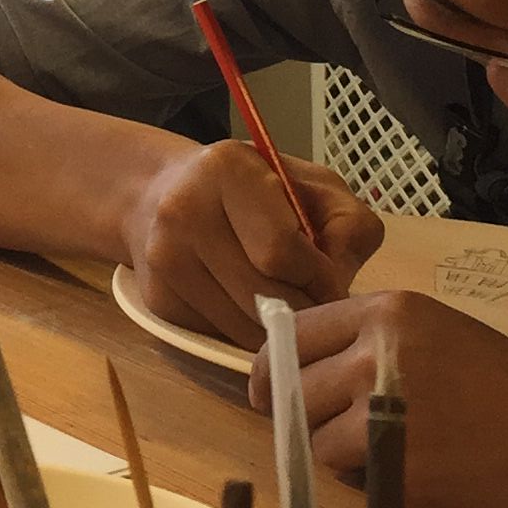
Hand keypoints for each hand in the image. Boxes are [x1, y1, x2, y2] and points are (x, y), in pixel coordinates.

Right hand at [128, 144, 382, 343]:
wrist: (166, 194)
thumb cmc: (256, 190)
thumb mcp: (315, 186)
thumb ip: (348, 225)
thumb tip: (338, 285)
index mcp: (227, 170)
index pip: (280, 251)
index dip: (319, 277)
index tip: (332, 280)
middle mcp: (184, 212)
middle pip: (262, 295)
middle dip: (304, 310)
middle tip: (317, 302)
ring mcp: (165, 260)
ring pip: (243, 327)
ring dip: (279, 329)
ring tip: (289, 305)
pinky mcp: (159, 300)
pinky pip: (222, 337)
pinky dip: (248, 333)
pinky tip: (252, 306)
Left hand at [250, 288, 507, 507]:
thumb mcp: (440, 338)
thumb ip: (374, 344)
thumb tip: (304, 369)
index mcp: (390, 311)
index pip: (293, 333)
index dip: (276, 368)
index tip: (277, 392)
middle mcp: (378, 350)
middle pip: (289, 385)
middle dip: (297, 414)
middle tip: (328, 432)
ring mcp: (383, 408)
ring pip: (311, 435)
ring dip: (333, 451)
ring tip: (387, 452)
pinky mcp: (396, 466)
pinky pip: (346, 475)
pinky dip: (364, 481)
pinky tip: (408, 474)